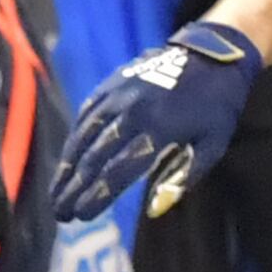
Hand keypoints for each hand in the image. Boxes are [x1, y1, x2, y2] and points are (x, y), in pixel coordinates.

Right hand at [51, 21, 263, 223]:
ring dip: (66, 167)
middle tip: (61, 213)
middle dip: (74, 189)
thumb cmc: (216, 107)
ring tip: (56, 192)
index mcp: (159, 130)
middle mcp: (131, 112)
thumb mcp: (212, 145)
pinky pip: (86, 115)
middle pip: (94, 158)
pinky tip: (67, 159)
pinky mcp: (110, 84)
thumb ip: (182, 177)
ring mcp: (117, 95)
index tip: (82, 217)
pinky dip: (74, 139)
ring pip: (83, 136)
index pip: (118, 171)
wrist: (211, 55)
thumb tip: (153, 210)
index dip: (97, 196)